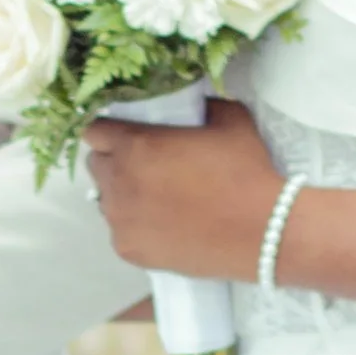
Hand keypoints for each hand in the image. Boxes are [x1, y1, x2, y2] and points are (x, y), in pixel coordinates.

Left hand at [83, 100, 281, 274]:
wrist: (261, 232)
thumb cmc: (246, 172)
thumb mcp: (230, 121)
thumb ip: (203, 106)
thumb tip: (196, 104)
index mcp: (135, 146)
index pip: (94, 131)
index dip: (109, 131)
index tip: (125, 135)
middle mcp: (118, 183)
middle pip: (97, 166)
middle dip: (115, 162)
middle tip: (145, 166)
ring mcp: (120, 220)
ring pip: (106, 201)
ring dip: (123, 195)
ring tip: (157, 198)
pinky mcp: (129, 250)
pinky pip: (120, 231)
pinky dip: (135, 226)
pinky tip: (163, 225)